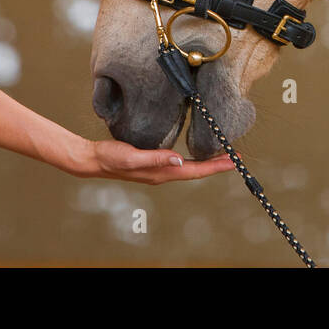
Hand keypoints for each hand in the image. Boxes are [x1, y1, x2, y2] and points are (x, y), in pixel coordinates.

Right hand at [83, 138, 235, 183]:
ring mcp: (158, 170)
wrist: (93, 160)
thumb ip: (154, 158)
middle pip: (196, 171)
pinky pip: (180, 164)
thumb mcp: (131, 156)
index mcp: (160, 173)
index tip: (232, 160)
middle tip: (236, 157)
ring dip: (207, 163)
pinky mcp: (153, 164)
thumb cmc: (110, 157)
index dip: (214, 166)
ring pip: (189, 168)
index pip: (194, 170)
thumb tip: (178, 160)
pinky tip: (195, 155)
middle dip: (216, 165)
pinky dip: (193, 160)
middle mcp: (162, 174)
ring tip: (222, 156)